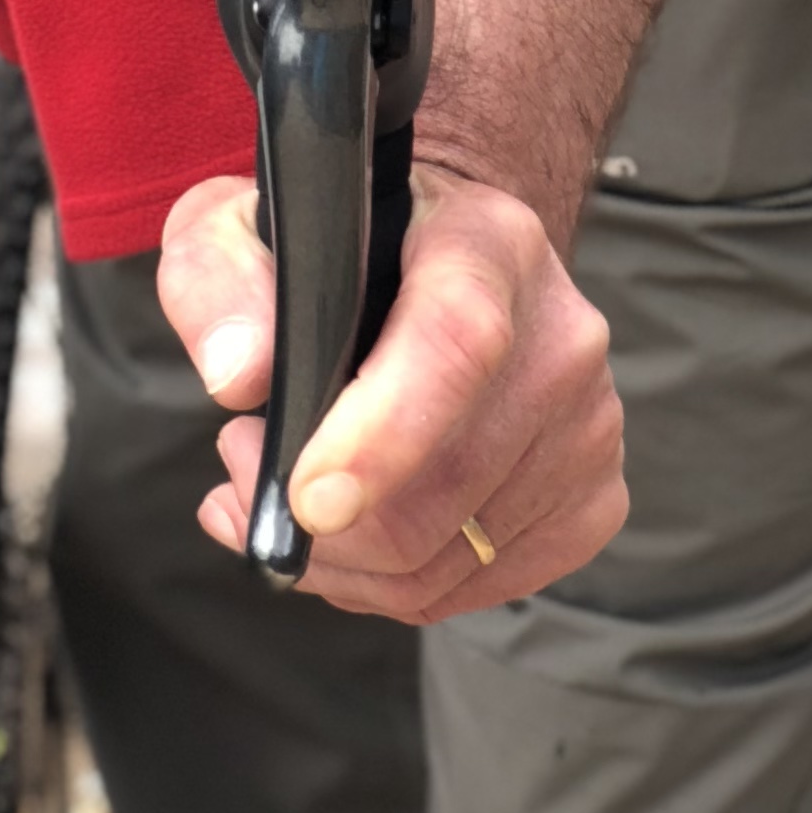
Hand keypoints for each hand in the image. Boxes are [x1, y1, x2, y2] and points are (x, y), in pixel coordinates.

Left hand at [156, 159, 624, 618]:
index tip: (306, 498)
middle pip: (452, 478)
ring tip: (284, 493)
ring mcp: (589, 422)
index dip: (383, 433)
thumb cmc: (329, 247)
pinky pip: (480, 587)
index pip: (457, 339)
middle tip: (243, 467)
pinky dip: (394, 585)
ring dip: (345, 559)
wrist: (423, 258)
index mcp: (486, 240)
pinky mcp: (593, 497)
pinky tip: (347, 529)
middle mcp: (560, 331)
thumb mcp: (238, 226)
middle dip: (325, 519)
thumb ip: (218, 283)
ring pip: (457, 554)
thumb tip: (238, 373)